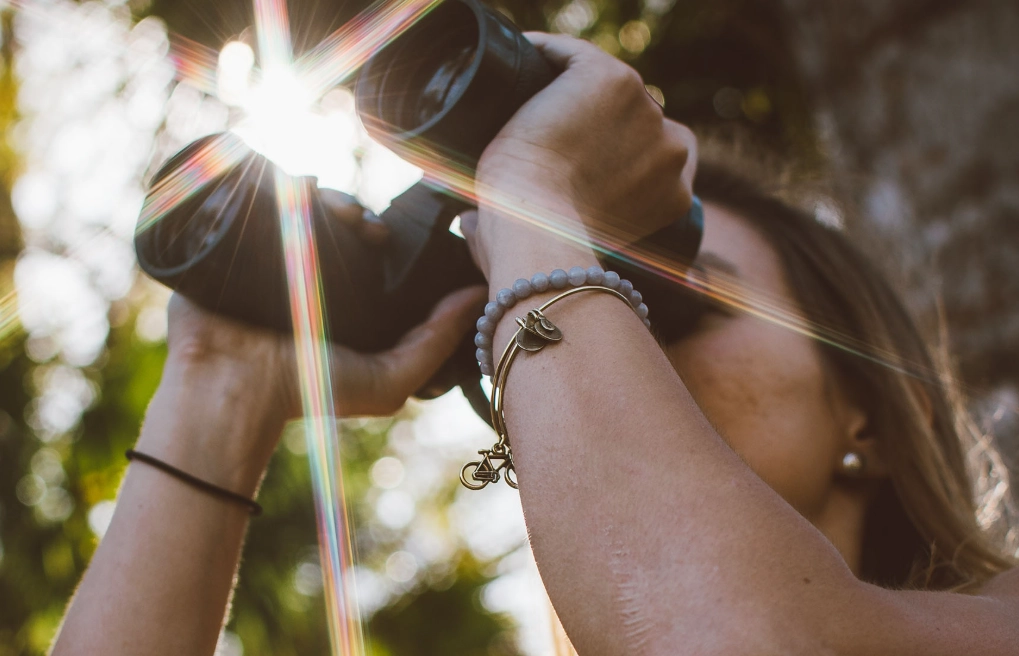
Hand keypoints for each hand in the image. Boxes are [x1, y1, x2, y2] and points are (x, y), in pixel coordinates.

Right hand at [151, 195, 486, 488]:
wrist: (235, 386)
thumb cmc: (311, 390)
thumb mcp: (390, 378)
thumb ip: (436, 340)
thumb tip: (480, 295)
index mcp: (344, 303)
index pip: (371, 255)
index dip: (386, 237)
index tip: (389, 237)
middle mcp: (309, 278)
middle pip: (339, 226)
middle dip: (358, 213)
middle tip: (368, 225)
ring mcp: (273, 259)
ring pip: (306, 209)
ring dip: (329, 197)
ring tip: (340, 211)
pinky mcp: (239, 245)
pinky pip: (264, 202)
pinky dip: (286, 186)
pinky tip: (303, 188)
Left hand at [474, 33, 696, 249]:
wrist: (537, 230)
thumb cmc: (541, 254)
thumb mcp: (561, 256)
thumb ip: (541, 235)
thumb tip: (470, 225)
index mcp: (675, 195)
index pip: (654, 157)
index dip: (616, 155)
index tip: (574, 158)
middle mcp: (672, 148)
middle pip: (633, 119)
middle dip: (599, 123)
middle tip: (549, 131)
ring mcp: (645, 110)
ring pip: (603, 87)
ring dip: (569, 90)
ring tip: (526, 100)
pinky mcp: (610, 79)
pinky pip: (571, 54)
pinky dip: (542, 54)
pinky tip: (515, 63)